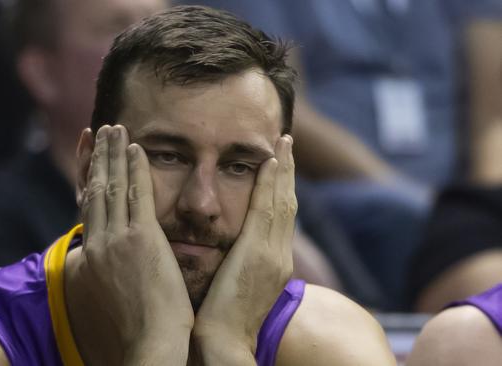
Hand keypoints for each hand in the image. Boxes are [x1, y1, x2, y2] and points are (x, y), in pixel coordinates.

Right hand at [77, 125, 192, 363]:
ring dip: (114, 154)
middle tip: (101, 130)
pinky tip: (136, 148)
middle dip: (98, 157)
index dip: (88, 177)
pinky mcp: (142, 240)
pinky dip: (135, 169)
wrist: (149, 345)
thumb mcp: (113, 292)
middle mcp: (98, 243)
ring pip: (112, 186)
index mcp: (92, 256)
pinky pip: (137, 195)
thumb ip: (110, 269)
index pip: (88, 206)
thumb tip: (112, 261)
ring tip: (114, 129)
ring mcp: (118, 240)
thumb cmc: (138, 325)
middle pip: (95, 189)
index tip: (90, 156)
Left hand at [193, 135, 295, 361]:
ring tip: (283, 142)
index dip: (281, 188)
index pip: (280, 218)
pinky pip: (266, 211)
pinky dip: (270, 186)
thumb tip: (232, 256)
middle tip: (287, 142)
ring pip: (282, 202)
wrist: (225, 345)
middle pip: (287, 204)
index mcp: (274, 264)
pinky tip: (270, 163)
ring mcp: (273, 254)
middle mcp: (279, 256)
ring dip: (283, 169)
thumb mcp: (236, 290)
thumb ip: (240, 268)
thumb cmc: (222, 322)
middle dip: (288, 172)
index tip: (279, 165)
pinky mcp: (259, 255)